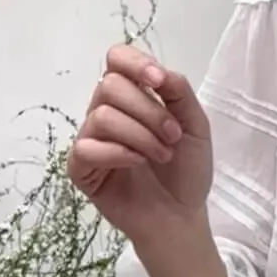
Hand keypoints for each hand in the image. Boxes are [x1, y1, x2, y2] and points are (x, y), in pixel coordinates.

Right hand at [67, 45, 212, 245]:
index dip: (135, 64)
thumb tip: (158, 70)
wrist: (182, 216)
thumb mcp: (195, 127)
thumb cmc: (187, 172)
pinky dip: (117, 153)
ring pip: (102, 116)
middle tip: (173, 137)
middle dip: (148, 110)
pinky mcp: (81, 168)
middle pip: (110, 85)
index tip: (158, 82)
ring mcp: (92, 139)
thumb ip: (179, 93)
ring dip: (140, 136)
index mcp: (133, 96)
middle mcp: (107, 111)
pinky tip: (137, 164)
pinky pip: (87, 147)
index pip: (117, 59)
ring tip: (163, 156)